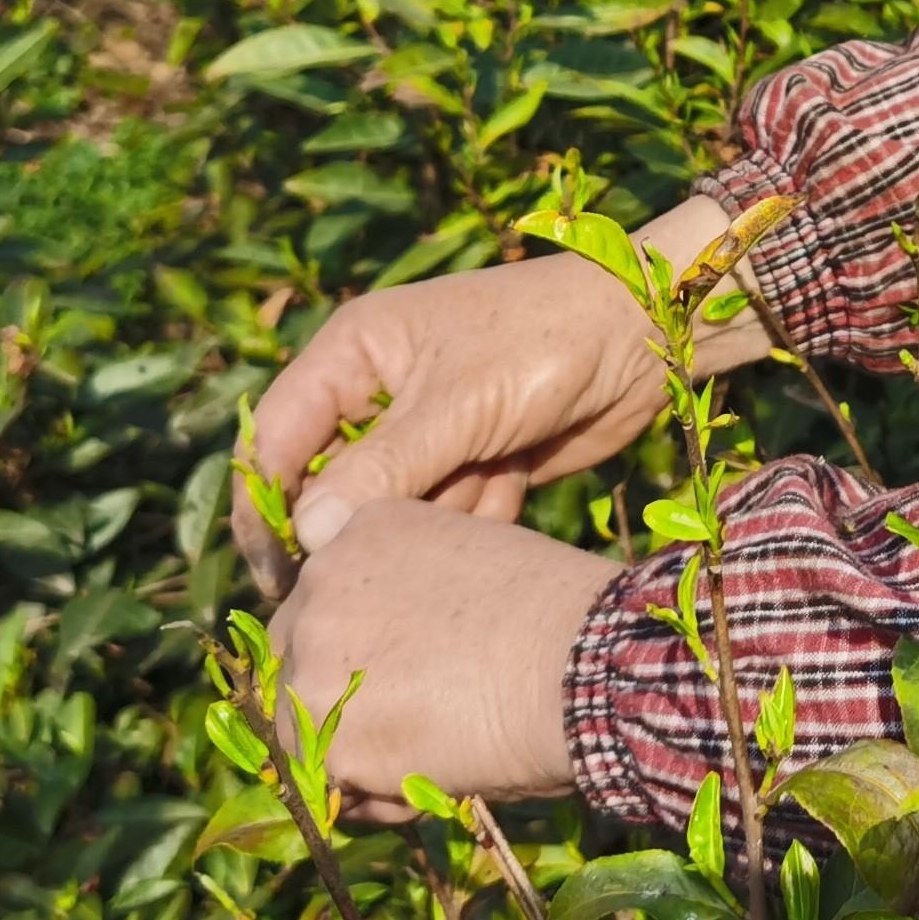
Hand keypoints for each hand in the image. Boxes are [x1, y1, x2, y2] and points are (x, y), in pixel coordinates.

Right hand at [235, 193, 776, 595]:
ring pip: (398, 511)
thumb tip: (305, 535)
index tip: (278, 579)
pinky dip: (475, 525)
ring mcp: (431, 431)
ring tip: (467, 513)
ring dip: (431, 527)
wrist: (651, 334)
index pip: (277, 442)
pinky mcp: (478, 462)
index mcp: (353, 354)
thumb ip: (380, 468)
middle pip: (334, 486)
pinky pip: (451, 518)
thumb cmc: (546, 341)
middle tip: (366, 584)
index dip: (266, 511)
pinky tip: (506, 501)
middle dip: (361, 529)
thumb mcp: (459, 404)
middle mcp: (380, 393)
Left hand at [262, 499, 622, 810]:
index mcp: (361, 529)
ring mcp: (313, 660)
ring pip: (302, 726)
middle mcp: (320, 583)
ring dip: (353, 750)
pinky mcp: (326, 736)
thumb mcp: (476, 558)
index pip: (325, 596)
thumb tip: (400, 647)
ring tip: (429, 754)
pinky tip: (433, 780)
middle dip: (338, 696)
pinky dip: (373, 795)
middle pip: (297, 656)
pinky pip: (330, 784)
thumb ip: (414, 589)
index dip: (358, 643)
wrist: (581, 664)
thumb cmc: (559, 612)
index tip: (399, 666)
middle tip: (408, 719)